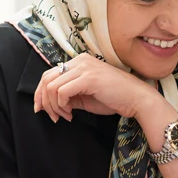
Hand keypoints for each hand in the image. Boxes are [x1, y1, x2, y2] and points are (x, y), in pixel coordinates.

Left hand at [33, 53, 160, 121]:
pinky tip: (71, 113)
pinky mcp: (88, 78)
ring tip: (65, 116)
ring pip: (51, 86)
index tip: (44, 110)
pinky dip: (61, 105)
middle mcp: (79, 60)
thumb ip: (68, 96)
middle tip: (53, 116)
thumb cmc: (114, 98)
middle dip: (43, 101)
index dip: (41, 93)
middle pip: (46, 79)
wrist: (136, 99)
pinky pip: (61, 92)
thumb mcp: (85, 96)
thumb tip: (48, 104)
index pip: (49, 74)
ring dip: (54, 106)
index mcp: (79, 62)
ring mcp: (84, 67)